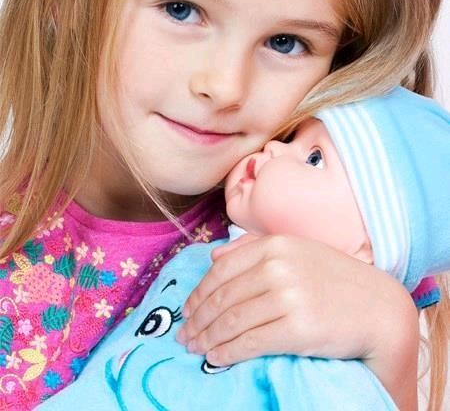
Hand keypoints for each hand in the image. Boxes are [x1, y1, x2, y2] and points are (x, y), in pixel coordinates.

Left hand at [176, 234, 418, 408]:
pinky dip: (227, 351)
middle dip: (197, 319)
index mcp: (275, 245)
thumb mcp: (296, 251)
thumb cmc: (334, 279)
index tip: (187, 310)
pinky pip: (251, 341)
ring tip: (193, 348)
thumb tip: (213, 256)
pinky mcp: (298, 328)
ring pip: (232, 320)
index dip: (199, 292)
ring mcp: (289, 297)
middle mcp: (279, 267)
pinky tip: (215, 357)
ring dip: (207, 337)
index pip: (222, 269)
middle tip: (183, 335)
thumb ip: (253, 248)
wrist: (377, 307)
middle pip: (223, 296)